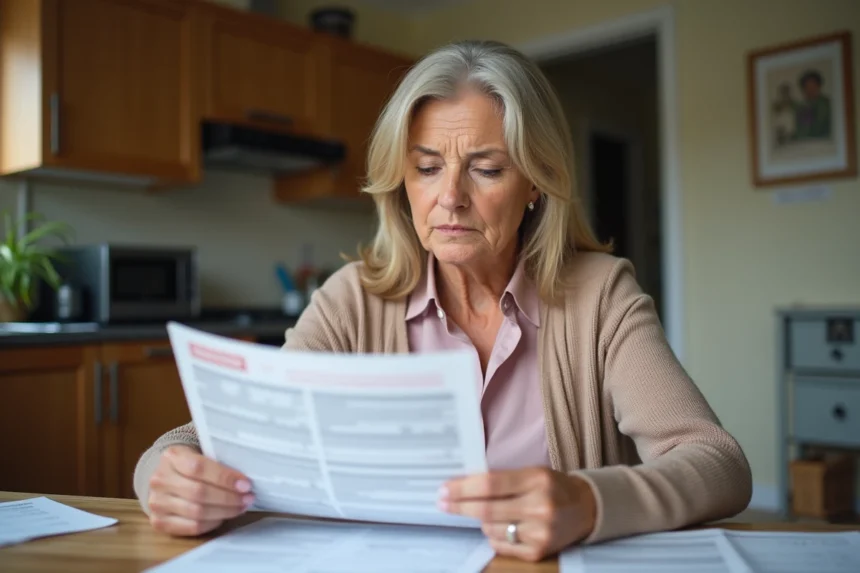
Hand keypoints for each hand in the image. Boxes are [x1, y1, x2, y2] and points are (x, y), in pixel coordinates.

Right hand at [147, 445, 253, 536]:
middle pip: (199, 493)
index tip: (245, 484)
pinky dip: (212, 523)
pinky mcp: (159, 522)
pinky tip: (223, 517)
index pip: (199, 468)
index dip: (224, 478)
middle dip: (228, 497)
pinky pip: (192, 527)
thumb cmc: (191, 465)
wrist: (166, 478)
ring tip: (240, 507)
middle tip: (248, 498)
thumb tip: (244, 479)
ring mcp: (157, 502)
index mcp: (171, 456)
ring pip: (197, 512)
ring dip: (224, 511)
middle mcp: (160, 480)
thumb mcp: (201, 453)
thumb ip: (218, 461)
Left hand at [438, 467, 596, 561]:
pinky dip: (493, 535)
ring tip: (489, 512)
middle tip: (441, 502)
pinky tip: (502, 526)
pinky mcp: (538, 551)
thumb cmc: (552, 487)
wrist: (586, 509)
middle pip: (486, 509)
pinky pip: (500, 545)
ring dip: (481, 520)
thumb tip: (462, 486)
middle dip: (458, 506)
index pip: (490, 484)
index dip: (462, 488)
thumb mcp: (532, 473)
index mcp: (537, 480)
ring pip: (490, 528)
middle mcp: (539, 507)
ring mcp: (540, 532)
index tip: (444, 489)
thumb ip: (502, 479)